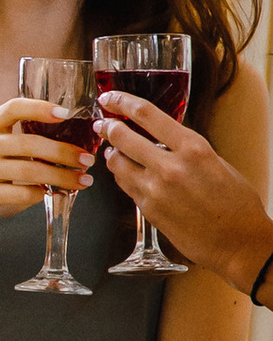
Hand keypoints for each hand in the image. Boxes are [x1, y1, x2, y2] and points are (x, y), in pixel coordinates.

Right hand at [0, 92, 91, 232]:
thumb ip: (20, 135)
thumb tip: (70, 138)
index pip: (14, 108)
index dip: (40, 108)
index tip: (65, 113)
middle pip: (31, 144)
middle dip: (64, 152)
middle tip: (87, 160)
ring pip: (31, 170)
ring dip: (62, 176)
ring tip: (83, 180)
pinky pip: (23, 193)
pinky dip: (42, 194)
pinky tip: (53, 193)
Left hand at [95, 93, 272, 294]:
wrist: (238, 242)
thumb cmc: (235, 204)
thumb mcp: (216, 163)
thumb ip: (187, 149)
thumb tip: (164, 141)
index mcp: (193, 148)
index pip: (147, 115)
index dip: (123, 102)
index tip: (111, 98)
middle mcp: (170, 166)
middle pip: (123, 137)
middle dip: (108, 127)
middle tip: (102, 124)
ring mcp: (155, 190)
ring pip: (117, 163)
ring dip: (111, 154)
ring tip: (110, 150)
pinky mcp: (147, 210)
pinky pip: (125, 186)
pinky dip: (121, 175)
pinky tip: (122, 172)